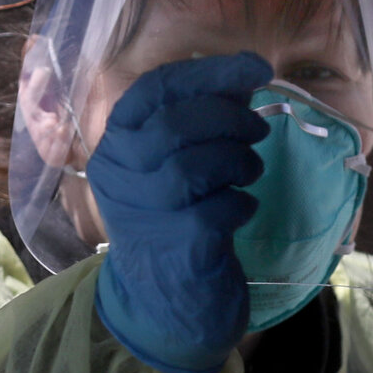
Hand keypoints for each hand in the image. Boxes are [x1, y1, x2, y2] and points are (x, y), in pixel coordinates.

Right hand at [87, 52, 272, 372]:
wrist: (162, 304)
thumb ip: (200, 120)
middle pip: (177, 124)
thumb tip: (244, 76)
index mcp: (115, 147)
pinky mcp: (178, 248)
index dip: (210, 72)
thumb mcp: (172, 164)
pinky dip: (241, 204)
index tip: (257, 68)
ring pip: (197, 165)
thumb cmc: (172, 222)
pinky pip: (220, 208)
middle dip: (232, 120)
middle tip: (257, 132)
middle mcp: (118, 176)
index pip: (155, 90)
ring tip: (247, 173)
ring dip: (239, 161)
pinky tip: (238, 211)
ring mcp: (144, 214)